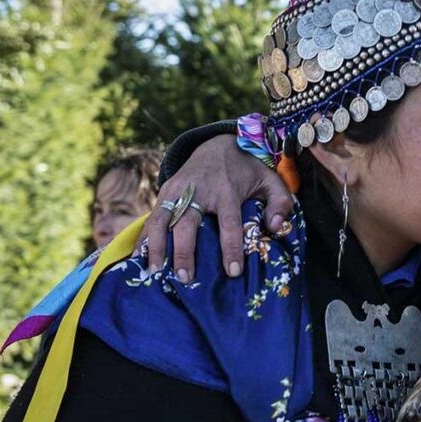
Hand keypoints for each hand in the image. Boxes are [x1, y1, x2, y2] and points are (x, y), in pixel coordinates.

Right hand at [141, 134, 292, 282]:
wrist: (219, 144)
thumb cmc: (249, 170)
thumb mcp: (272, 181)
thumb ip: (280, 203)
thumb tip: (274, 228)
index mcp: (227, 191)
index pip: (229, 223)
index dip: (230, 248)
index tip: (232, 272)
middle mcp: (199, 190)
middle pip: (188, 224)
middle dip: (185, 252)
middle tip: (185, 278)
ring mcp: (178, 190)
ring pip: (162, 219)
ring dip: (157, 246)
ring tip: (154, 272)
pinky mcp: (165, 191)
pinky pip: (153, 216)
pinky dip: (145, 236)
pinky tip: (139, 256)